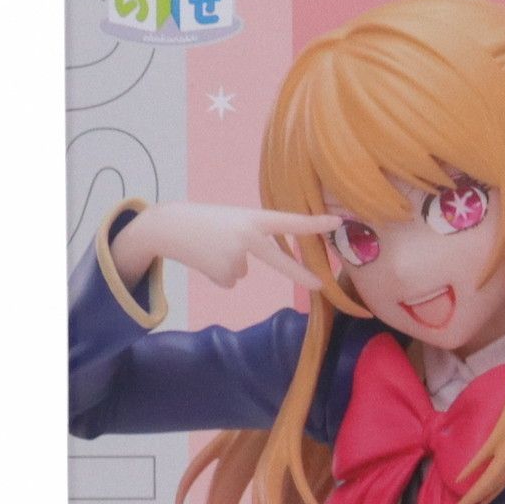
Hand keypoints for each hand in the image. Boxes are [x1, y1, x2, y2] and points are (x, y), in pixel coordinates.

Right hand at [111, 202, 340, 293]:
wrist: (167, 226)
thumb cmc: (203, 222)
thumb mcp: (232, 222)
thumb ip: (249, 241)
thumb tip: (245, 274)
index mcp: (252, 218)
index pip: (288, 221)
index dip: (313, 223)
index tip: (336, 223)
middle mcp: (247, 237)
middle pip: (278, 260)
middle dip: (300, 274)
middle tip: (320, 285)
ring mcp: (236, 257)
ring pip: (243, 271)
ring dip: (227, 264)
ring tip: (209, 247)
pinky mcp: (224, 274)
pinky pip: (230, 280)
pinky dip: (217, 273)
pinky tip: (204, 259)